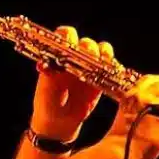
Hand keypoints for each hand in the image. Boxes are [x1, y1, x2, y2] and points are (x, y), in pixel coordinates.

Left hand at [30, 26, 108, 141]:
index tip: (71, 44)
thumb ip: (48, 76)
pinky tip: (112, 70)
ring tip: (103, 62)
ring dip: (104, 53)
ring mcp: (89, 68)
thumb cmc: (48, 103)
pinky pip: (110, 67)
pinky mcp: (101, 79)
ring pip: (101, 50)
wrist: (60, 123)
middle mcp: (74, 58)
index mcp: (58, 55)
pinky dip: (113, 66)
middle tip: (89, 55)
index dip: (69, 36)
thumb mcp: (45, 89)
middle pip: (86, 42)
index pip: (65, 35)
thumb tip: (45, 64)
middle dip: (89, 47)